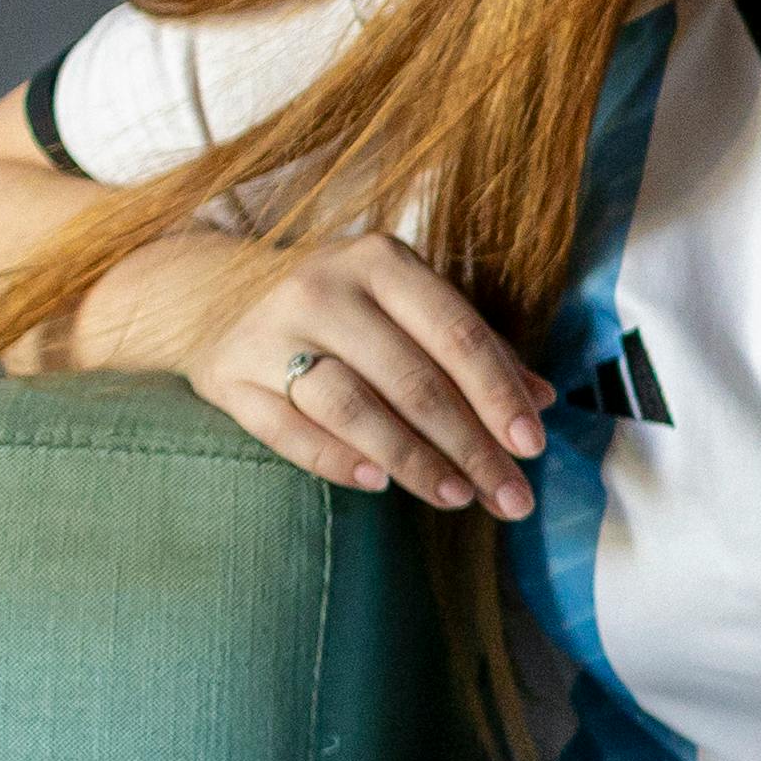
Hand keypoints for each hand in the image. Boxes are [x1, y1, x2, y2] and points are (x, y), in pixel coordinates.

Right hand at [150, 232, 546, 522]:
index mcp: (381, 262)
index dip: (499, 395)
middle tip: (510, 498)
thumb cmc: (345, 308)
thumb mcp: (409, 307)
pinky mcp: (229, 374)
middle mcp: (323, 289)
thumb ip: (473, 349)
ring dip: (411, 460)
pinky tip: (378, 484)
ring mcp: (269, 331)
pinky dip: (335, 459)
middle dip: (470, 447)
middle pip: (413, 381)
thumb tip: (543, 399)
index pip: (457, 335)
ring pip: (353, 407)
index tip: (532, 448)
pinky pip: (287, 430)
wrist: (216, 294)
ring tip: (456, 497)